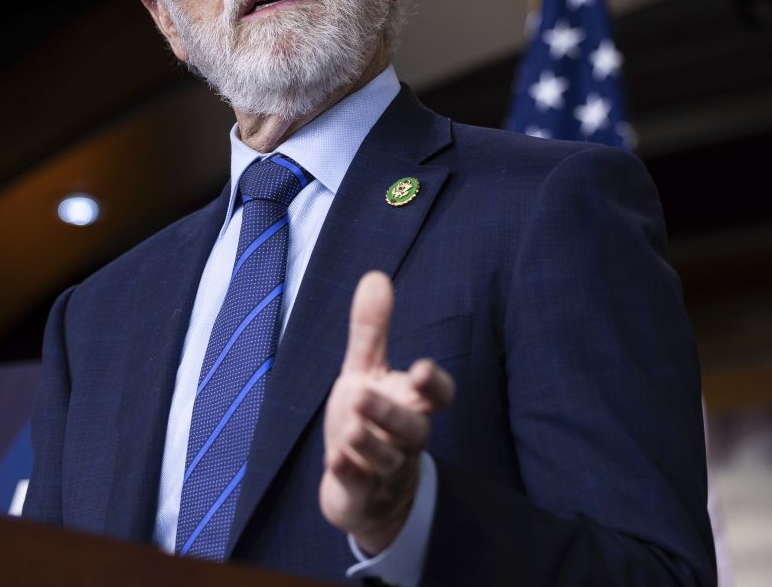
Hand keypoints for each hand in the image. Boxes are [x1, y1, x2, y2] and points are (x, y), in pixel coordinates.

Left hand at [320, 271, 454, 553]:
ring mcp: (385, 470)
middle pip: (412, 428)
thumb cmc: (370, 420)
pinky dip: (349, 475)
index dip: (433, 383)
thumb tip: (375, 276)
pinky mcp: (362, 495)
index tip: (419, 368)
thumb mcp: (366, 371)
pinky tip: (334, 460)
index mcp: (411, 404)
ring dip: (369, 445)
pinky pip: (361, 488)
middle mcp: (405, 438)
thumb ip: (372, 330)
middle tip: (361, 395)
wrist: (368, 492)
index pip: (437, 395)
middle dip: (391, 414)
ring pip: (387, 460)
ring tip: (350, 428)